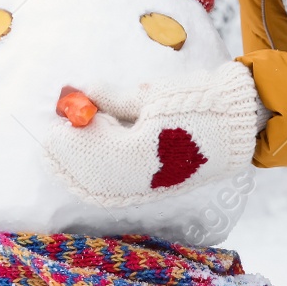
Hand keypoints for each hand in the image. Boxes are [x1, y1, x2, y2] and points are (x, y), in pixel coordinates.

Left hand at [42, 60, 264, 207]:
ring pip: (103, 187)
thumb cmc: (196, 103)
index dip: (70, 139)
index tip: (54, 125)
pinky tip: (83, 176)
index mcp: (142, 149)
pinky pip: (118, 193)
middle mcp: (144, 177)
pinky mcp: (155, 190)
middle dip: (69, 158)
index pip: (93, 148)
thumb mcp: (152, 94)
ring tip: (62, 156)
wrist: (235, 127)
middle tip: (51, 141)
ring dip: (79, 173)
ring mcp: (151, 188)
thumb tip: (81, 93)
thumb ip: (113, 98)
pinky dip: (96, 185)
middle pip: (92, 173)